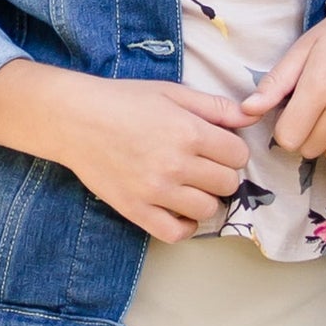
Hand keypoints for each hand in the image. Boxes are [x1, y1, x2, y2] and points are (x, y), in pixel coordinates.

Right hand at [0, 60, 248, 240]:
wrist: (75, 120)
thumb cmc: (124, 101)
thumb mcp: (172, 93)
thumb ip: (214, 106)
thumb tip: (250, 117)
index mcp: (190, 132)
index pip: (238, 155)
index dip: (232, 150)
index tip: (217, 147)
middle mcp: (177, 165)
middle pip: (228, 184)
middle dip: (221, 174)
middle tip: (203, 166)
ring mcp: (157, 191)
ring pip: (208, 210)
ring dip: (205, 199)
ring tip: (190, 187)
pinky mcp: (137, 211)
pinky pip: (177, 233)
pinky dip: (184, 226)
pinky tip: (179, 211)